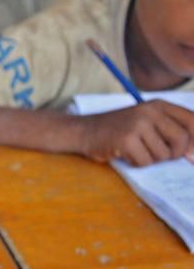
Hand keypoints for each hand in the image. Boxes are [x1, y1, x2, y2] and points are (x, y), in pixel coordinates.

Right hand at [79, 100, 193, 165]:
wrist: (85, 131)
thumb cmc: (119, 130)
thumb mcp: (147, 121)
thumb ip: (170, 131)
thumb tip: (192, 155)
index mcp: (158, 105)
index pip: (192, 120)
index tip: (189, 153)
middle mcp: (149, 111)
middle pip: (181, 140)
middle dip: (173, 154)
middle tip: (159, 155)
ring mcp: (137, 125)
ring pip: (163, 154)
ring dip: (151, 159)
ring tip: (136, 151)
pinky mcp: (126, 140)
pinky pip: (145, 161)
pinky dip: (137, 163)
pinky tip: (126, 155)